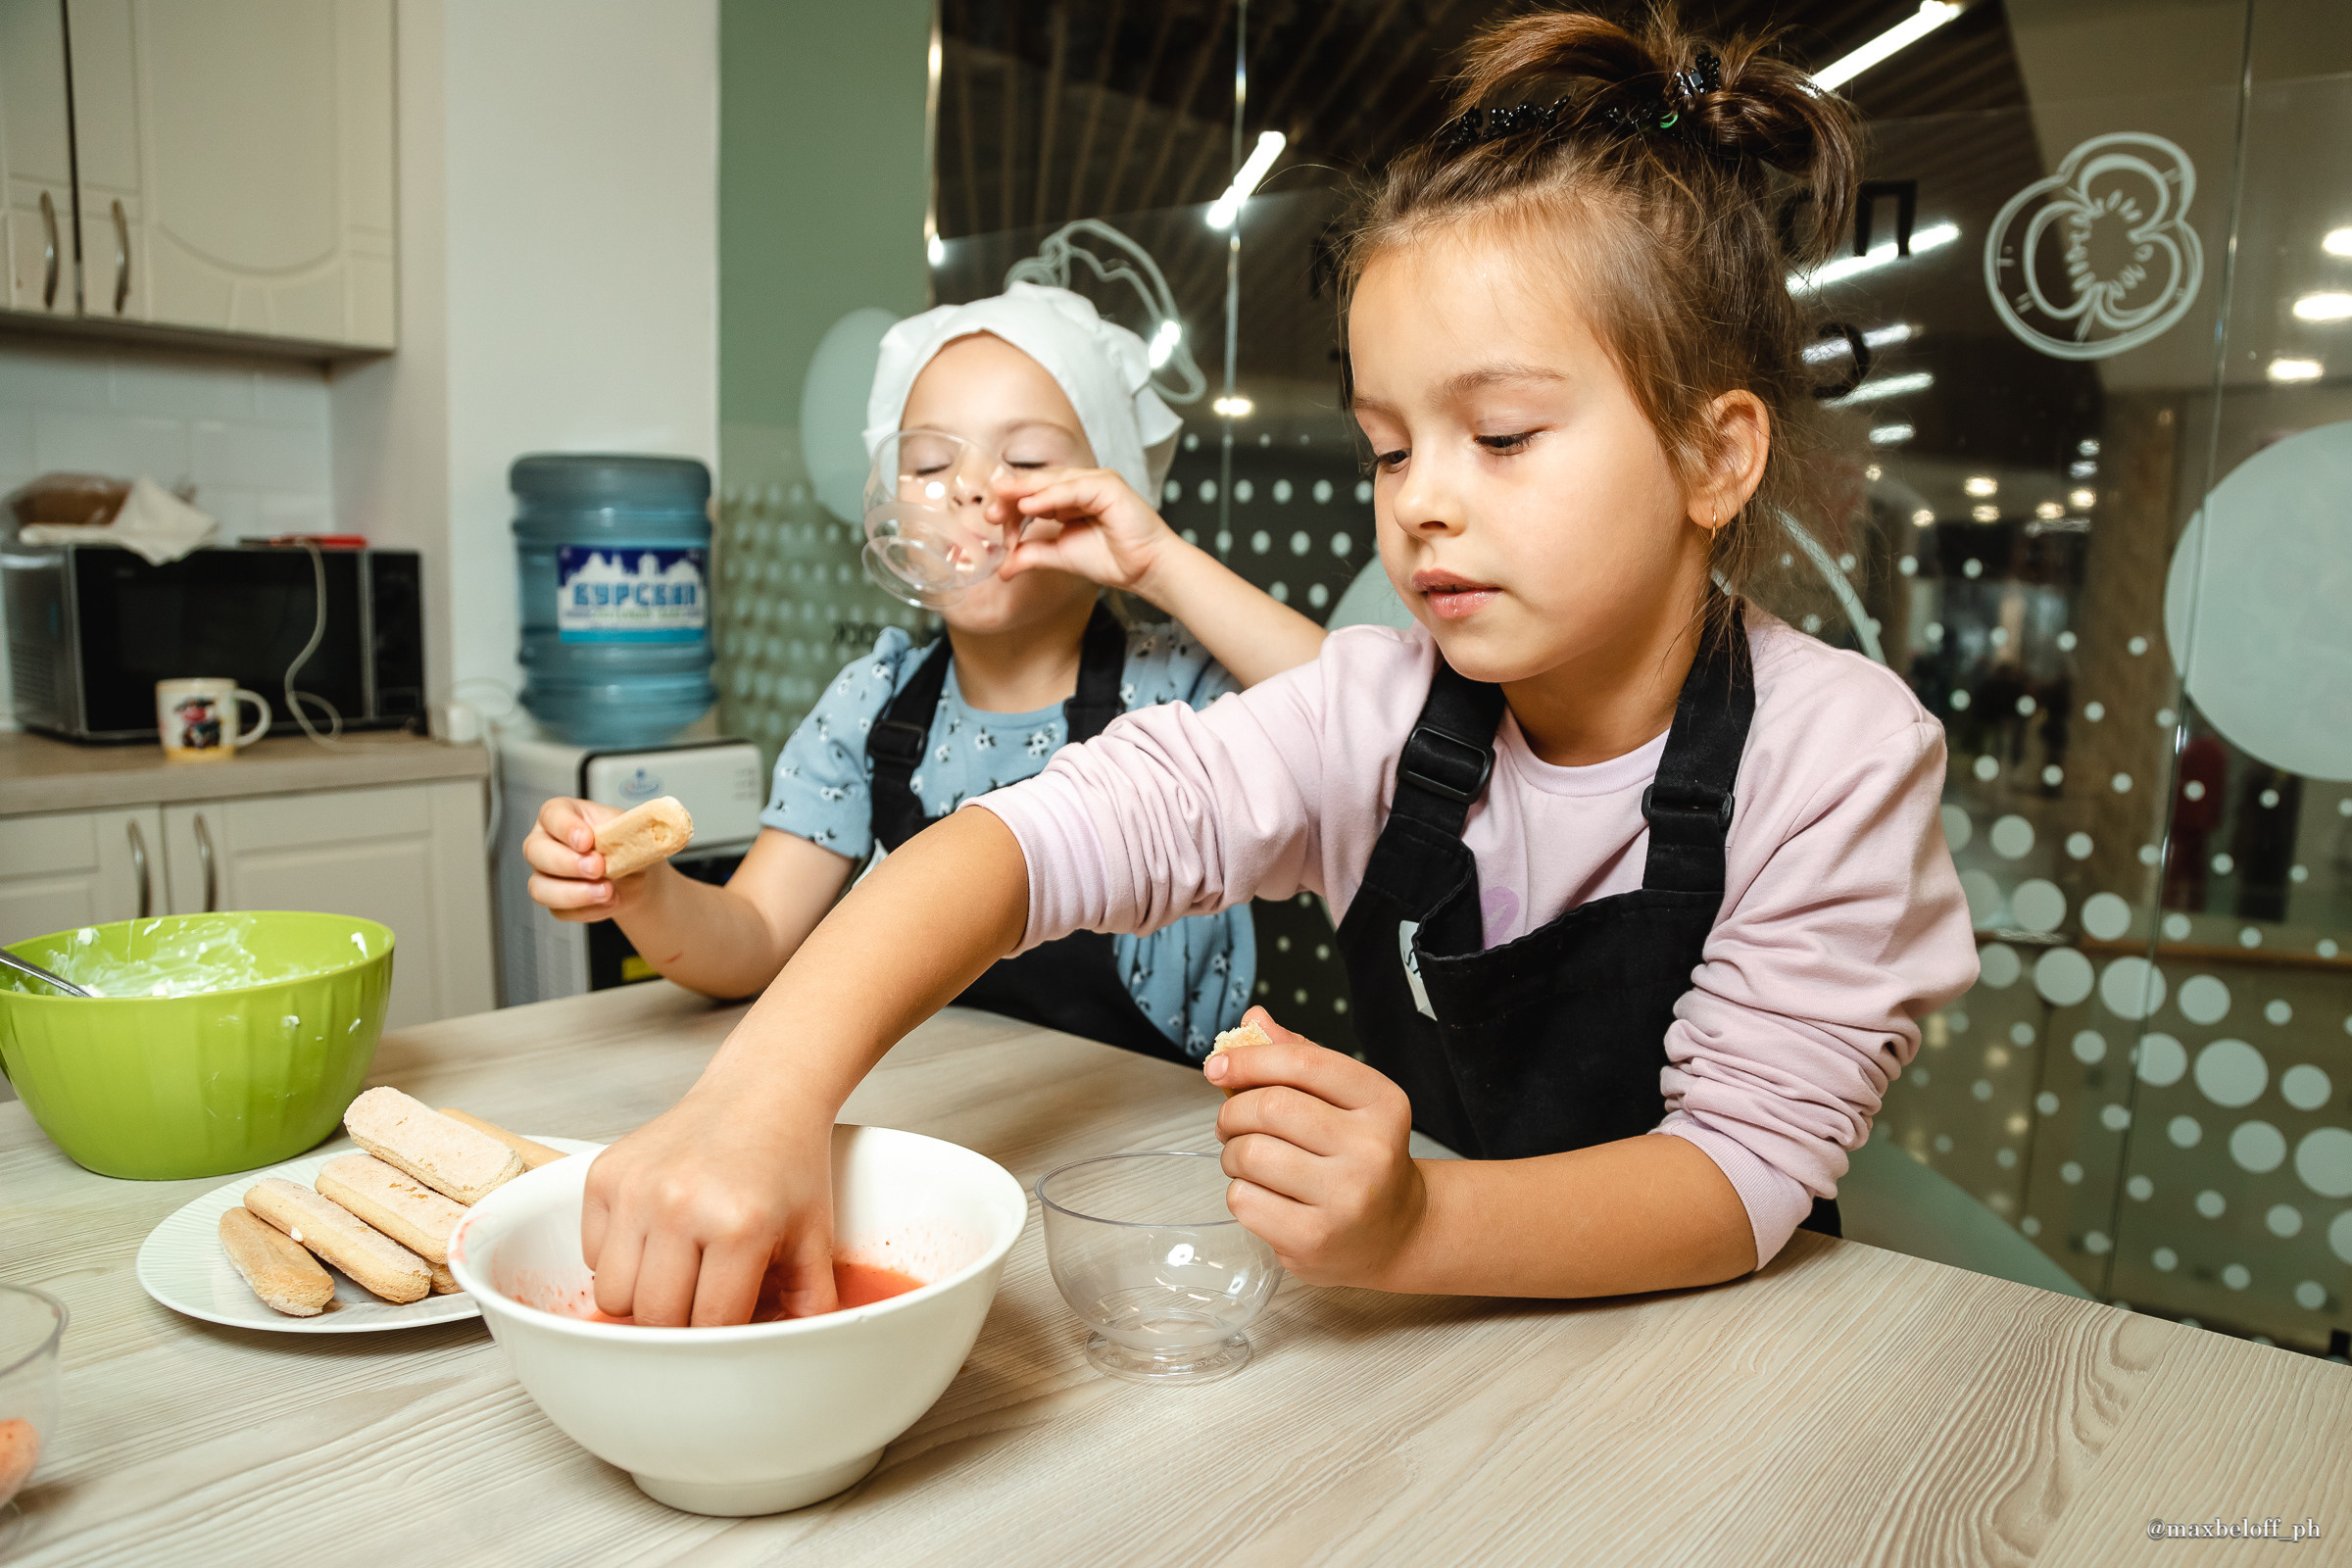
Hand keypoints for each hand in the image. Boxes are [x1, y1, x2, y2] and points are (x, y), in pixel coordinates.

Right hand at [523, 797, 653, 922]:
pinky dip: (586, 910)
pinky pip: (559, 911)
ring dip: (574, 893)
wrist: (632, 872)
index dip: (566, 828)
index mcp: (560, 815)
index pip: (551, 815)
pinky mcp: (552, 900)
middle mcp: (543, 842)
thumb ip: (624, 831)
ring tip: (607, 891)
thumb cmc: (623, 842)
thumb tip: (633, 835)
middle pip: (536, 852)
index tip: (587, 840)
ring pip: (540, 888)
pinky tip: (608, 902)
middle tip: (598, 868)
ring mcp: (543, 874)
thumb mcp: (628, 829)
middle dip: (568, 863)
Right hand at [581, 1081, 838, 1324]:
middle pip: (653, 1318)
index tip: (730, 1322)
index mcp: (738, 1226)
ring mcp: (636, 1188)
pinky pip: (591, 1255)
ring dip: (641, 1295)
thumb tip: (791, 1361)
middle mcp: (680, 1205)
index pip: (708, 1326)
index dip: (719, 1335)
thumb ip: (811, 1308)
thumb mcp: (815, 1238)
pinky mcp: (604, 1174)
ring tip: (678, 1266)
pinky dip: (617, 1258)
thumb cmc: (788, 1162)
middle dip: (679, 1321)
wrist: (761, 1094)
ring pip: (611, 1295)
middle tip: (703, 1294)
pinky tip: (656, 1233)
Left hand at [987, 465, 1182, 597]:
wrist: (1144, 570)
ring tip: (1002, 501)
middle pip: (1039, 483)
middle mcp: (1081, 485)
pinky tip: (1030, 506)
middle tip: (989, 510)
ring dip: (1026, 492)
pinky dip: (1050, 497)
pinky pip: (1073, 489)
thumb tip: (1003, 569)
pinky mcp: (1109, 486)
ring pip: (1053, 481)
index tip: (991, 520)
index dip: (1011, 505)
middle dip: (1012, 496)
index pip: (1032, 493)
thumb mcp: (1060, 555)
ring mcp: (1096, 482)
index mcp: (1069, 498)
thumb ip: (1031, 555)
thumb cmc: (1112, 559)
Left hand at [1205, 1007, 1426, 1287]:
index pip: (1302, 1062)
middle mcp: (1372, 1148)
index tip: (1217, 1066)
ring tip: (1245, 1159)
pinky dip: (1239, 1192)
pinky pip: (1245, 1200)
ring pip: (1251, 1154)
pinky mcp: (1315, 1238)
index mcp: (1381, 1102)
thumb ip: (1301, 1058)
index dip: (1249, 1059)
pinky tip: (1263, 1193)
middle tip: (1229, 1122)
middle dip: (1232, 1111)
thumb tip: (1254, 1020)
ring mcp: (1345, 1198)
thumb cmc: (1362, 1157)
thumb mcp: (1346, 1101)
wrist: (1397, 1231)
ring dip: (1231, 1153)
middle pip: (1270, 1108)